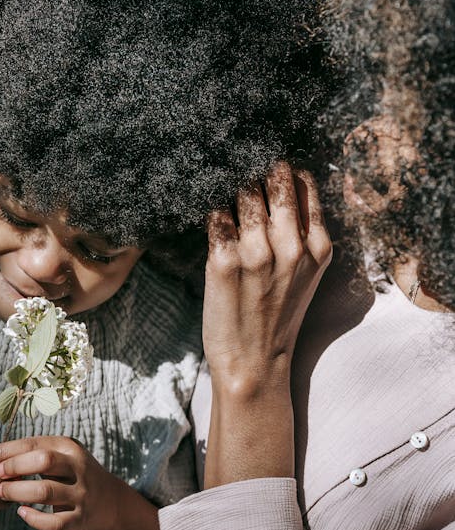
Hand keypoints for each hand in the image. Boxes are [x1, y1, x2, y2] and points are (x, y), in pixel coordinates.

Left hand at [0, 437, 128, 529]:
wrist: (112, 502)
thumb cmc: (74, 475)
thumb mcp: (61, 457)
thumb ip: (32, 455)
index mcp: (70, 448)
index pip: (33, 443)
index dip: (5, 450)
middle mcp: (78, 468)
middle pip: (43, 461)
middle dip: (14, 467)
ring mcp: (81, 494)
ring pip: (45, 491)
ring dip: (18, 492)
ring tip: (1, 493)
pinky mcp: (81, 519)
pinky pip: (54, 522)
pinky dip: (34, 519)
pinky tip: (22, 513)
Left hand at [203, 162, 331, 394]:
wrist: (254, 363)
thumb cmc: (276, 316)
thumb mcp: (306, 273)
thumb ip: (301, 231)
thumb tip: (281, 181)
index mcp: (318, 247)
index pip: (304, 183)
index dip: (284, 169)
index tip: (267, 166)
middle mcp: (291, 246)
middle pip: (274, 179)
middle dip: (256, 169)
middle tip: (239, 169)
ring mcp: (257, 253)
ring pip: (242, 192)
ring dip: (231, 189)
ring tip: (223, 196)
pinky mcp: (224, 261)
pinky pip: (214, 215)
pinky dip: (211, 212)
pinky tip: (211, 219)